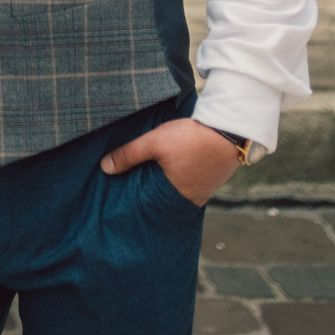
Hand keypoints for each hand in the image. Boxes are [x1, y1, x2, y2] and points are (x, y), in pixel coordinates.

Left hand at [100, 117, 240, 205]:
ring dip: (163, 182)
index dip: (136, 200)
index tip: (120, 196)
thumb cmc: (191, 137)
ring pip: (175, 190)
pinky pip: (187, 182)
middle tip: (129, 185)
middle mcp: (192, 199)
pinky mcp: (211, 178)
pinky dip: (176, 176)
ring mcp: (204, 190)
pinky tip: (169, 167)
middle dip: (148, 193)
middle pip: (162, 199)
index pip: (150, 206)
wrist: (229, 128)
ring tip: (147, 174)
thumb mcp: (155, 142)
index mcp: (177, 197)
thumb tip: (105, 167)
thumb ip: (129, 155)